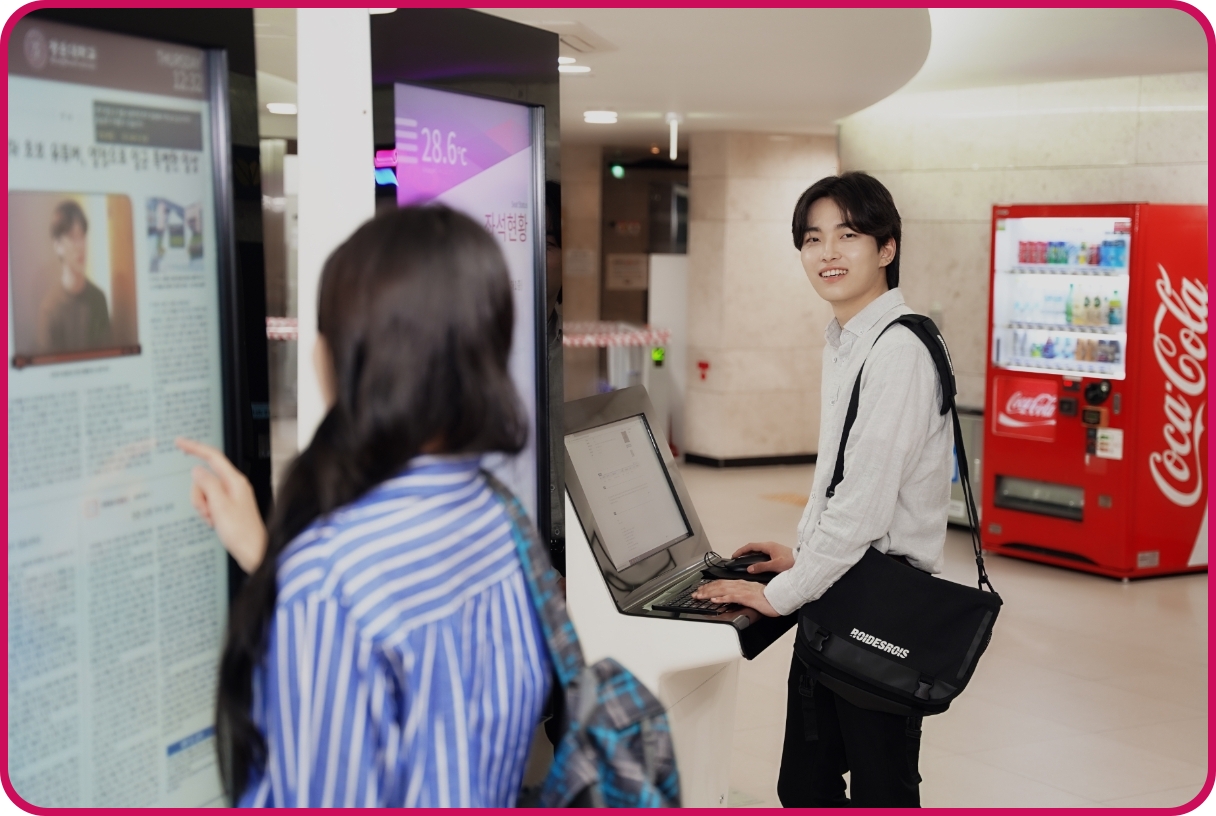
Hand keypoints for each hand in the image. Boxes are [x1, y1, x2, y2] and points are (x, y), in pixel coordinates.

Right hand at [176, 438, 267, 573]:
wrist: (253, 552)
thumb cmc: (242, 533)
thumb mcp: (219, 506)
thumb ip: (207, 485)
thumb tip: (197, 470)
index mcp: (235, 481)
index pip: (212, 457)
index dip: (195, 448)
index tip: (179, 442)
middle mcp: (234, 486)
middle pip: (204, 479)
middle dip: (199, 495)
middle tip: (208, 511)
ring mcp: (232, 496)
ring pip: (205, 493)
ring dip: (203, 507)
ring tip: (214, 519)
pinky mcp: (229, 507)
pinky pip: (210, 504)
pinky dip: (208, 513)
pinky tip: (215, 523)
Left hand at [692, 579, 780, 616]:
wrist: (779, 598)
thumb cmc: (768, 598)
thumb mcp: (751, 596)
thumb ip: (741, 596)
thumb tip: (730, 599)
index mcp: (741, 584)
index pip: (722, 583)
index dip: (710, 586)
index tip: (700, 590)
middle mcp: (740, 585)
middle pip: (719, 585)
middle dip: (705, 589)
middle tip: (695, 594)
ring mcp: (743, 590)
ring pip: (722, 589)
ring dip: (709, 593)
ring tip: (700, 596)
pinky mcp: (747, 597)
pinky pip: (732, 597)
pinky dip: (722, 598)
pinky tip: (714, 600)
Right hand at [731, 541, 795, 573]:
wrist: (804, 562)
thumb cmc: (791, 562)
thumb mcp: (775, 565)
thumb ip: (762, 567)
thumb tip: (749, 569)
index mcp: (768, 546)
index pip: (750, 546)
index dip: (741, 551)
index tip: (734, 556)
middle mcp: (770, 546)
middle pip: (753, 547)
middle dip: (744, 552)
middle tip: (737, 559)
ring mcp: (773, 549)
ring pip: (758, 550)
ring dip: (750, 554)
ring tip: (744, 561)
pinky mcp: (776, 553)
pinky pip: (762, 553)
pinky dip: (756, 557)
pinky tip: (756, 563)